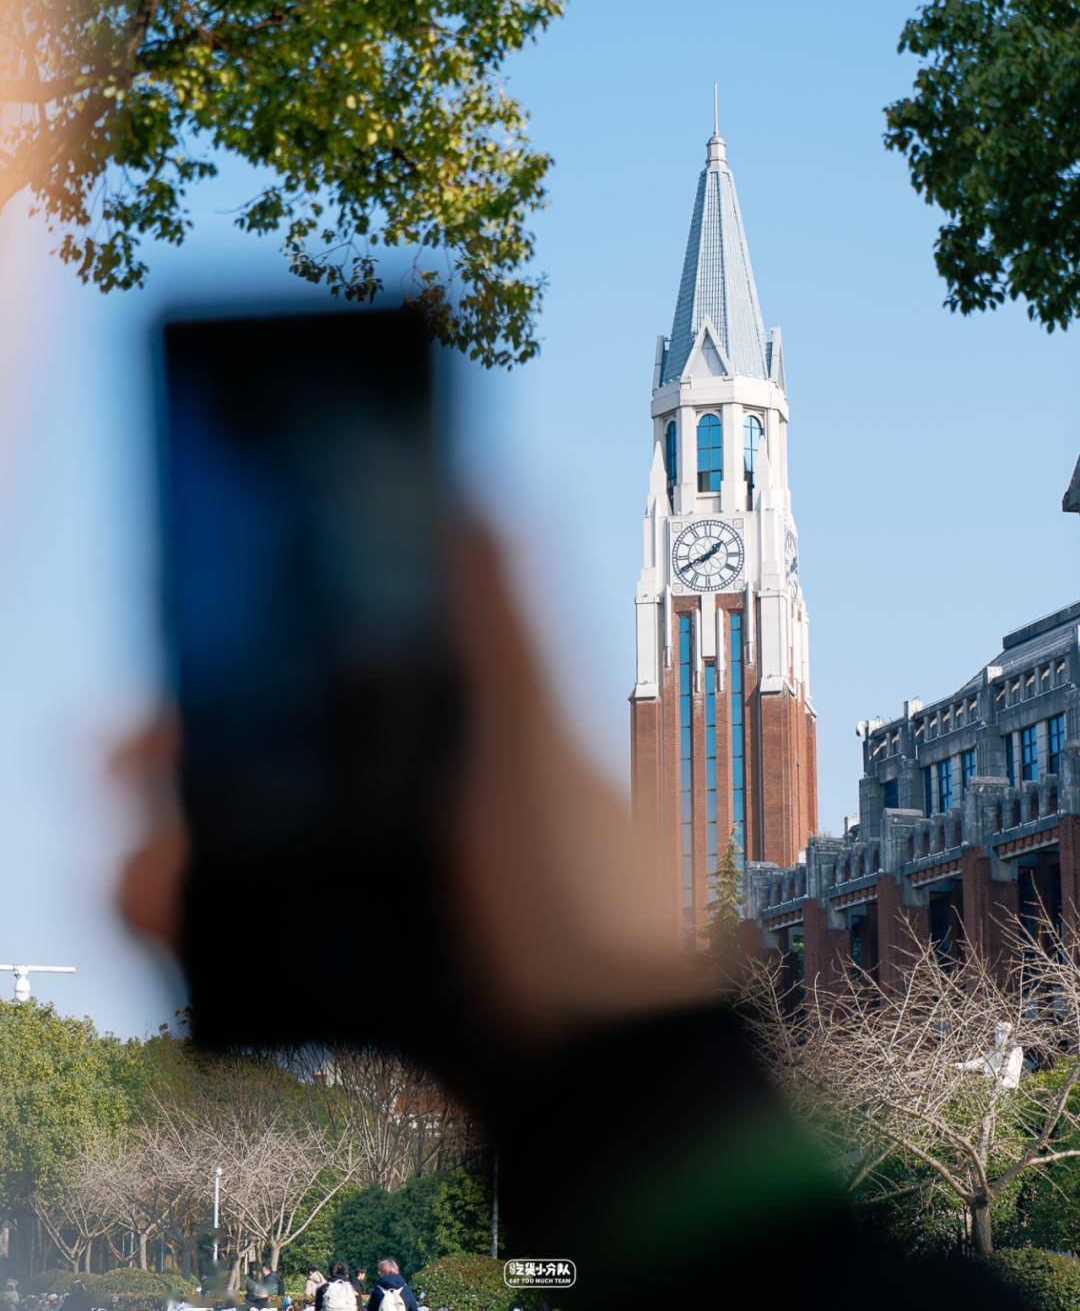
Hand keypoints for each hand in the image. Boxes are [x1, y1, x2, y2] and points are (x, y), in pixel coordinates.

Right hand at [117, 525, 701, 1042]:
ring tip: (129, 856)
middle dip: (194, 754)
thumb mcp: (536, 742)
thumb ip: (501, 625)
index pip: (344, 675)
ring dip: (181, 842)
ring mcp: (391, 895)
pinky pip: (263, 939)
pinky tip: (160, 908)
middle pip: (284, 761)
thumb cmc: (582, 902)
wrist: (601, 1082)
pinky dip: (208, 924)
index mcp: (463, 739)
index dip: (265, 656)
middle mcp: (422, 809)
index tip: (196, 647)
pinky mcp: (364, 975)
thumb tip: (476, 493)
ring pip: (259, 851)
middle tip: (121, 753)